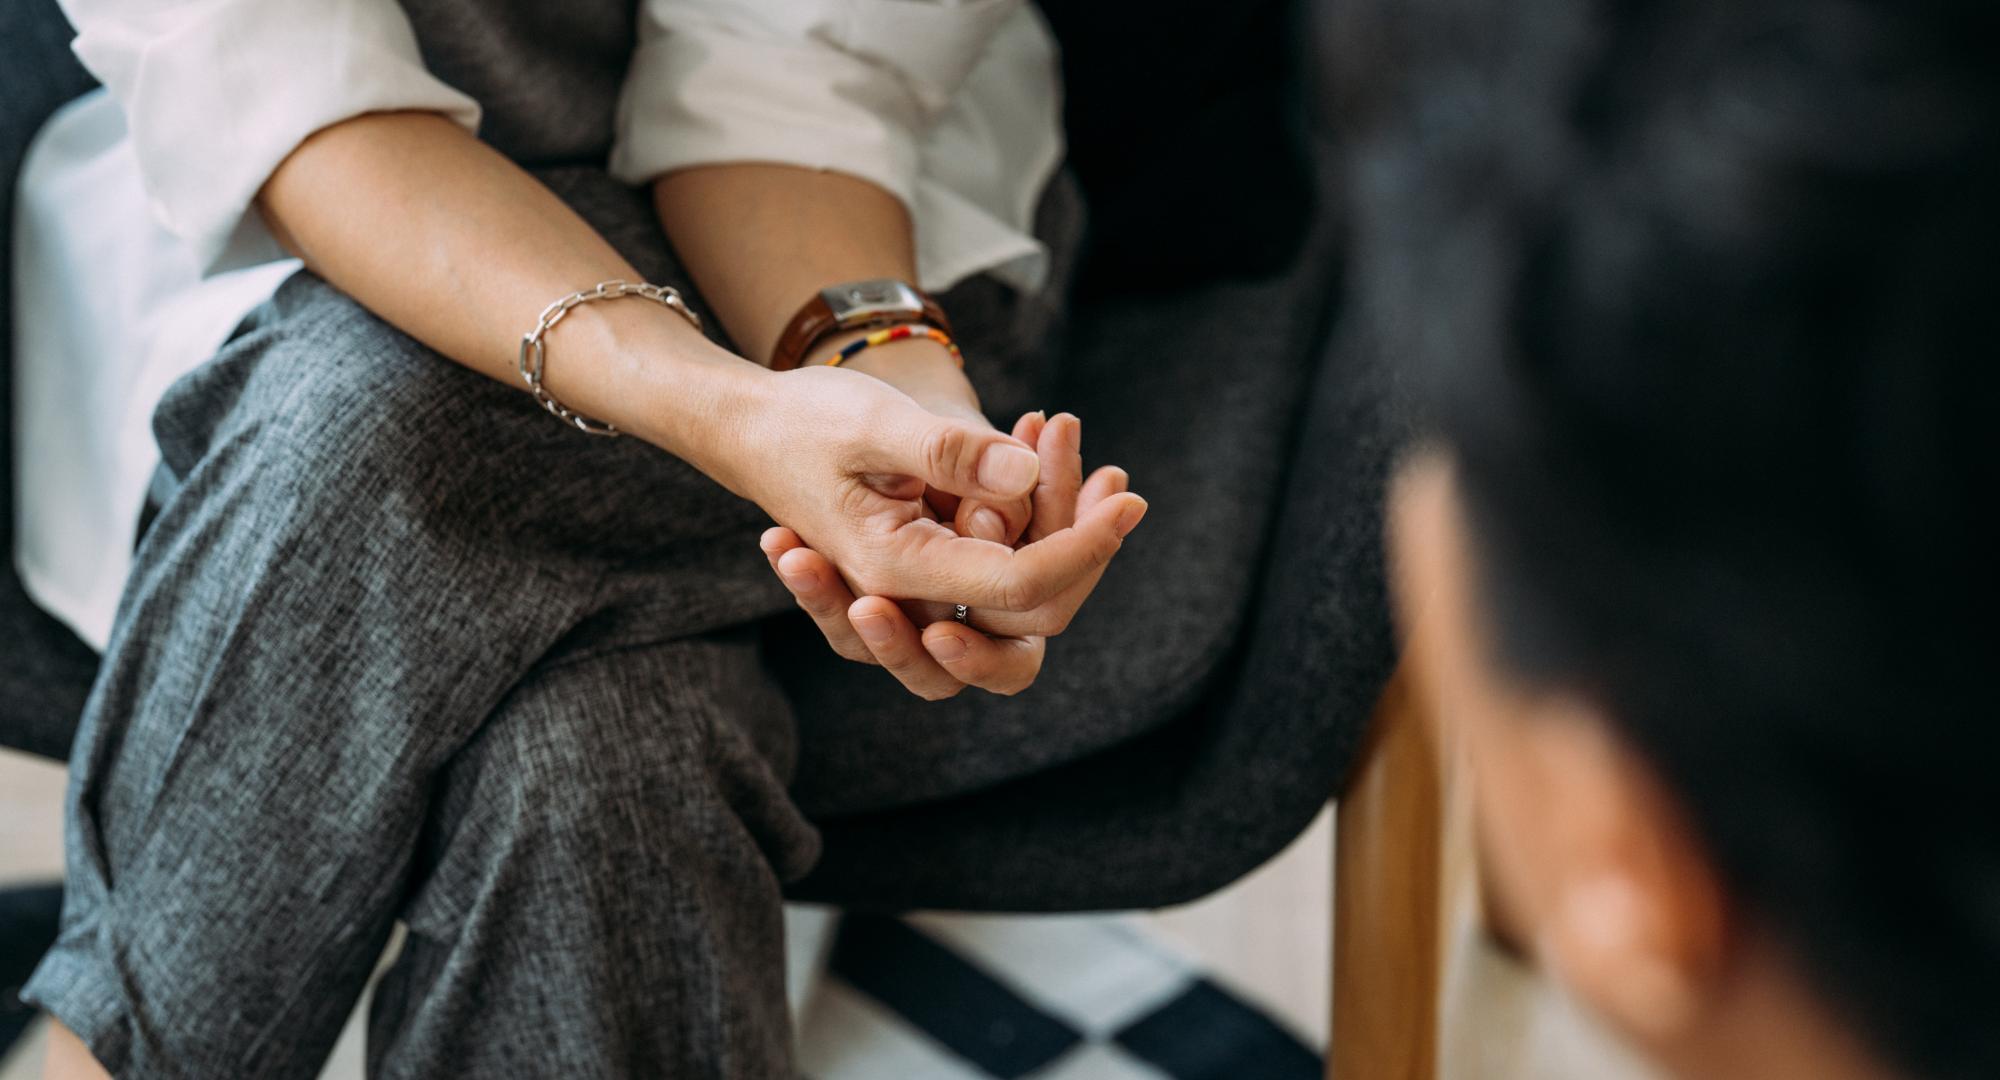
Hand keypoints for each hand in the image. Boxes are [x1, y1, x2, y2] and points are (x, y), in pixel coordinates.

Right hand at [727, 367, 1146, 621]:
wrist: (750, 427)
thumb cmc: (802, 421)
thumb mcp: (873, 422)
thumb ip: (946, 451)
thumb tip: (1023, 473)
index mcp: (896, 570)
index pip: (1016, 586)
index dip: (1081, 549)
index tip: (1128, 499)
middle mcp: (910, 596)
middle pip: (1027, 617)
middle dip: (1079, 551)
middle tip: (1116, 484)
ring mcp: (920, 589)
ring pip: (1016, 597)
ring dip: (1057, 527)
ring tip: (1065, 443)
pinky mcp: (930, 566)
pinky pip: (998, 562)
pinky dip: (1032, 510)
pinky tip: (1038, 436)